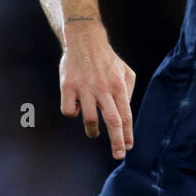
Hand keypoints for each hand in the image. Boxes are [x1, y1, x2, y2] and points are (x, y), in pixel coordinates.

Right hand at [59, 20, 135, 159]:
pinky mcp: (67, 86)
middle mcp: (102, 88)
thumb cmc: (107, 59)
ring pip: (89, 119)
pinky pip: (69, 110)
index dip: (127, 133)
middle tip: (118, 155)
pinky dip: (72, 113)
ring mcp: (84, 87)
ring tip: (94, 132)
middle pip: (111, 120)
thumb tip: (125, 115)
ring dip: (92, 130)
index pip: (125, 115)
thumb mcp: (126, 72)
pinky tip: (76, 107)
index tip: (127, 148)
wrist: (84, 39)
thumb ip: (127, 93)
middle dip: (116, 141)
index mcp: (118, 85)